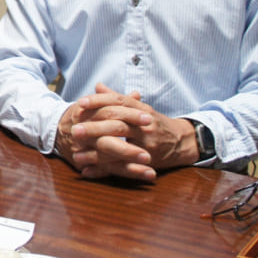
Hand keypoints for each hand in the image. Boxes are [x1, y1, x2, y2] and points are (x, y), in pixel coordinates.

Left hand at [55, 84, 197, 180]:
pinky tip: (87, 171)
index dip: (99, 101)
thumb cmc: (155, 123)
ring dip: (95, 152)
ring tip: (76, 155)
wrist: (183, 141)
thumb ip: (117, 98)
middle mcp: (144, 124)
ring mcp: (147, 142)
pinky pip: (123, 166)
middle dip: (93, 128)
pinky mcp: (148, 160)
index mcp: (140, 109)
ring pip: (119, 146)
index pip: (118, 101)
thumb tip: (98, 86)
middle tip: (74, 131)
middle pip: (116, 123)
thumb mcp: (139, 108)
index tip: (80, 103)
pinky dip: (104, 170)